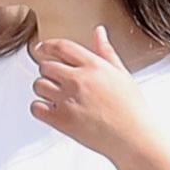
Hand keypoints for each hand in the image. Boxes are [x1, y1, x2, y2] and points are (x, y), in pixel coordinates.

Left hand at [26, 34, 162, 168]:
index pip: (62, 47)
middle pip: (45, 66)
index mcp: (94, 66)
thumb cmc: (131, 109)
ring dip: (44, 89)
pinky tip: (53, 110)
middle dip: (48, 71)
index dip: (47, 46)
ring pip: (38, 85)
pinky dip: (41, 108)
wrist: (133, 138)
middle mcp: (78, 80)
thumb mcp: (122, 74)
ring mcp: (68, 100)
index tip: (41, 48)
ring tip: (58, 96)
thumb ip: (106, 52)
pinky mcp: (61, 120)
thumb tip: (99, 32)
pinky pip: (36, 107)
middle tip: (56, 80)